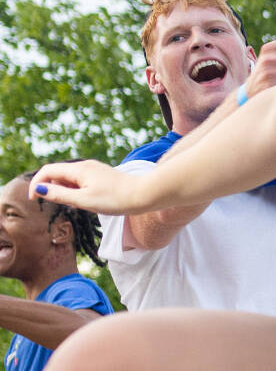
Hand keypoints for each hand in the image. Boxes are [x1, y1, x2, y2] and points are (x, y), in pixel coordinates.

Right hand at [32, 160, 157, 215]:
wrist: (146, 195)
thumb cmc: (116, 199)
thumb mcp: (84, 200)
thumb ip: (60, 195)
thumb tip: (39, 189)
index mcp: (78, 169)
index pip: (47, 171)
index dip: (37, 184)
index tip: (34, 200)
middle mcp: (84, 165)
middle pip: (58, 173)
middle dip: (52, 188)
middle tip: (61, 205)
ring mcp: (94, 170)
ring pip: (70, 178)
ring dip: (66, 190)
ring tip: (79, 205)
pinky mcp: (102, 175)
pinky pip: (82, 181)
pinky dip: (77, 190)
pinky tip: (87, 202)